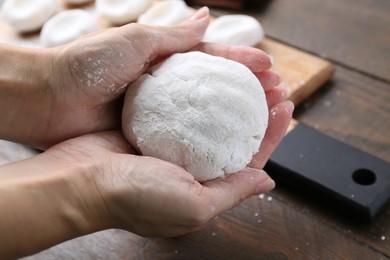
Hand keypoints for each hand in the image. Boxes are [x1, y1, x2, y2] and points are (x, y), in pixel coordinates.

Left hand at [0, 7, 282, 148]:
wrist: (52, 100)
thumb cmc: (89, 65)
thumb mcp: (135, 40)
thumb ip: (174, 36)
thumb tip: (206, 16)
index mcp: (167, 62)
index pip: (215, 60)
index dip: (243, 63)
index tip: (269, 68)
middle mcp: (169, 89)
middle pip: (218, 90)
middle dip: (249, 91)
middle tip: (278, 94)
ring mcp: (162, 114)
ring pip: (208, 116)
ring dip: (238, 116)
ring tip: (266, 117)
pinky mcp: (151, 136)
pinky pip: (188, 138)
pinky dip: (211, 139)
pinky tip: (232, 141)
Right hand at [42, 78, 291, 237]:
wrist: (79, 181)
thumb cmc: (134, 200)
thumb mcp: (193, 206)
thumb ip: (232, 193)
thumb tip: (267, 182)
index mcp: (204, 189)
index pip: (248, 162)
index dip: (269, 136)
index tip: (284, 110)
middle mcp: (190, 170)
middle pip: (231, 139)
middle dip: (254, 115)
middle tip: (273, 89)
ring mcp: (169, 149)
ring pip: (209, 123)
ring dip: (229, 103)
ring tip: (249, 81)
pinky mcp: (150, 131)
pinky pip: (181, 113)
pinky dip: (197, 100)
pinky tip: (209, 84)